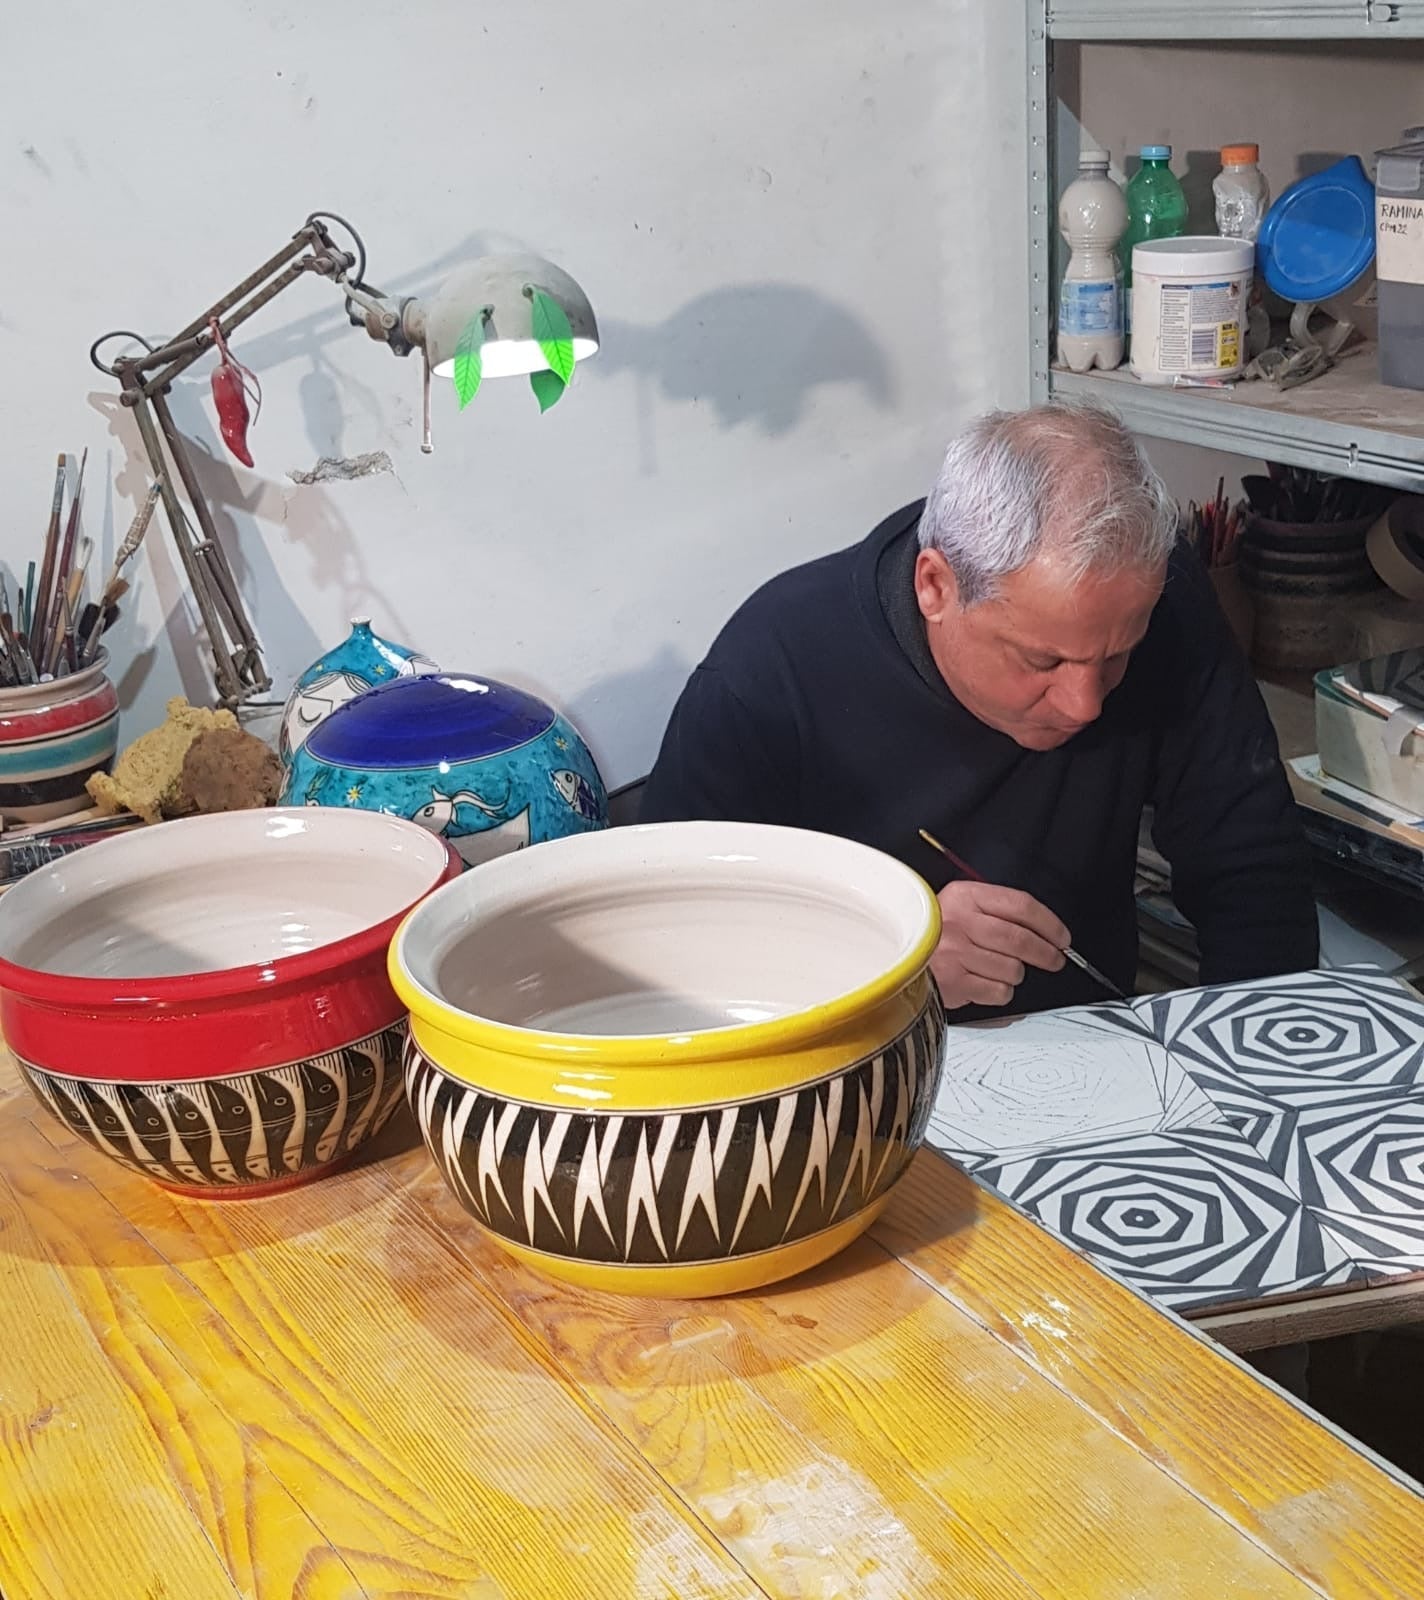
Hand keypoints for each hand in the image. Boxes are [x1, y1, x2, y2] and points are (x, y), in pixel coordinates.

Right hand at [930, 880, 1069, 1009]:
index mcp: (966, 897)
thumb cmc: (934, 932)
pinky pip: (998, 991)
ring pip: (1012, 968)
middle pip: (1020, 939)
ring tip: (1002, 970)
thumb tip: (1043, 930)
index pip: (1021, 905)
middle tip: (1054, 959)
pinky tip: (987, 982)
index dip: (1049, 923)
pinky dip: (1001, 991)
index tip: (1061, 937)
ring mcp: (955, 953)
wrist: (898, 955)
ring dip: (1016, 973)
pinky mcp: (953, 982)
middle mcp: (960, 922)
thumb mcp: (959, 905)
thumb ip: (995, 910)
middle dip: (1046, 953)